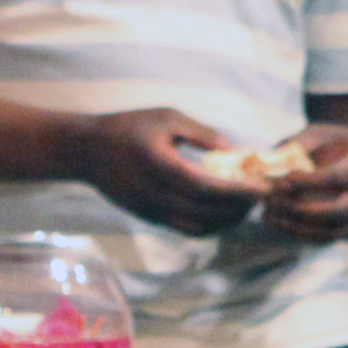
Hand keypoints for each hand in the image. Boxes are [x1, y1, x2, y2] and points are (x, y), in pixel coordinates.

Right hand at [71, 107, 260, 235]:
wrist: (87, 151)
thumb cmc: (128, 127)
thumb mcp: (167, 118)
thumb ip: (202, 134)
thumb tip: (234, 151)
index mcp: (161, 166)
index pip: (207, 188)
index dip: (237, 192)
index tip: (261, 188)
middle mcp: (157, 195)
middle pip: (208, 211)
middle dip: (239, 207)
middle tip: (259, 196)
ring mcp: (152, 211)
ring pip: (199, 227)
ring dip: (227, 221)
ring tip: (244, 206)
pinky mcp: (150, 218)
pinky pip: (186, 229)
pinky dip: (210, 226)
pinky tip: (222, 213)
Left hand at [260, 120, 347, 239]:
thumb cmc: (332, 142)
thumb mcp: (319, 134)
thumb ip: (299, 145)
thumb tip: (269, 162)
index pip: (338, 179)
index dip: (309, 182)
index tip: (285, 179)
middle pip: (341, 210)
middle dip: (304, 209)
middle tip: (275, 200)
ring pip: (331, 230)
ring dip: (296, 225)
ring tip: (268, 212)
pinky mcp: (347, 227)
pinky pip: (323, 238)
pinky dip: (297, 233)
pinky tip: (273, 220)